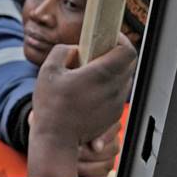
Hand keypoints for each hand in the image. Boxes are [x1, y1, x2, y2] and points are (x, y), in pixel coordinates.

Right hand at [27, 38, 136, 176]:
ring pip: (125, 78)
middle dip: (115, 54)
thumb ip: (63, 51)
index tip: (109, 36)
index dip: (121, 39)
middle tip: (97, 53)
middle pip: (129, 63)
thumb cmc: (51, 107)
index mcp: (101, 74)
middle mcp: (114, 88)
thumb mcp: (48, 70)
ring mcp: (116, 103)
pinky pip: (118, 93)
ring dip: (113, 71)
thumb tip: (76, 49)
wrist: (57, 140)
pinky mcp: (114, 114)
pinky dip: (110, 87)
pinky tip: (90, 90)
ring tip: (91, 73)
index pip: (127, 50)